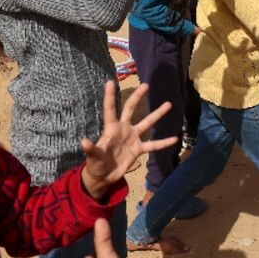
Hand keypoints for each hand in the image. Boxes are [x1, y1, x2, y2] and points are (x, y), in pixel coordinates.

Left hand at [80, 81, 177, 198]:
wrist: (104, 176)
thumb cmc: (95, 164)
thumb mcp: (93, 157)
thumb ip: (91, 149)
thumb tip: (84, 141)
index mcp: (111, 129)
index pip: (110, 109)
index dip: (109, 96)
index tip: (110, 81)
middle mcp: (123, 129)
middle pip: (130, 109)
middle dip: (137, 97)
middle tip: (146, 85)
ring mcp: (132, 138)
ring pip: (146, 123)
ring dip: (157, 114)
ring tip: (168, 104)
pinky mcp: (139, 149)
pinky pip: (153, 144)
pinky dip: (163, 142)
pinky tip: (175, 138)